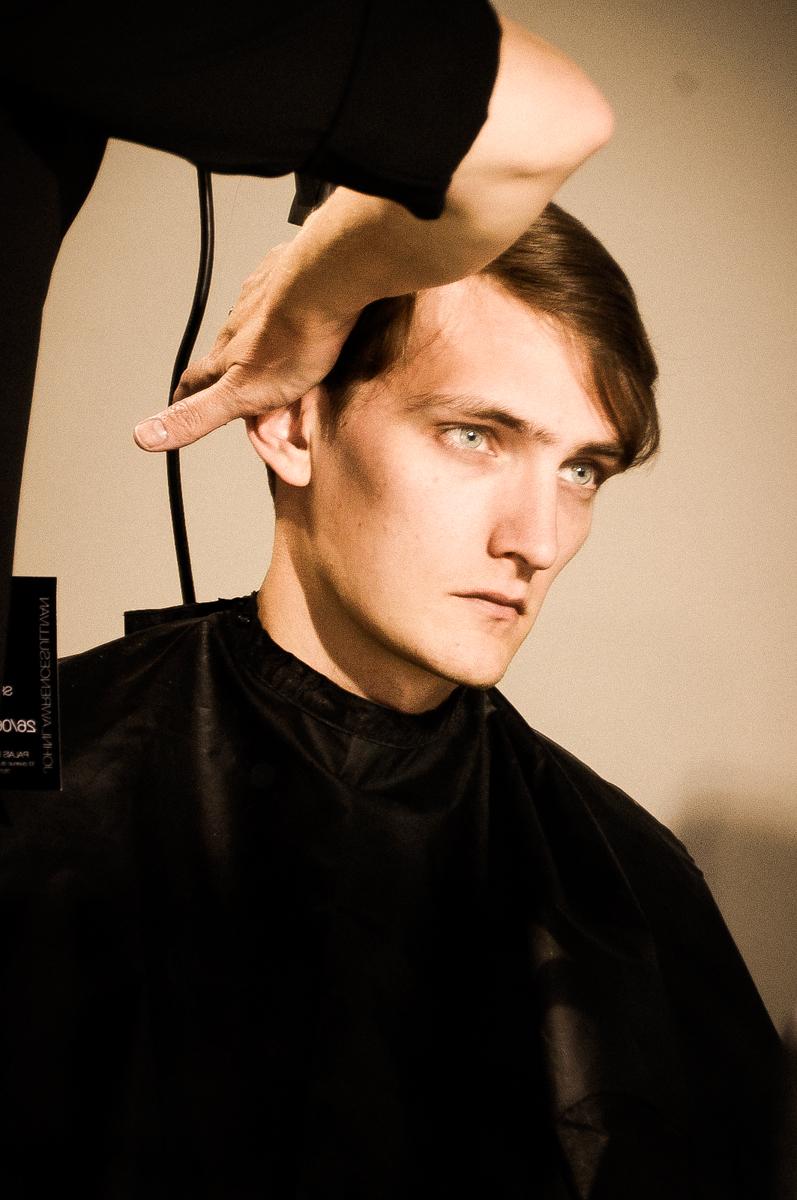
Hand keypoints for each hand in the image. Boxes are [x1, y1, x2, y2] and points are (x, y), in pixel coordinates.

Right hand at [133, 242, 357, 450]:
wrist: (325, 285)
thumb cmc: (293, 341)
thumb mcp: (242, 394)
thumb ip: (198, 415)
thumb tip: (147, 436)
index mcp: (229, 355)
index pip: (195, 379)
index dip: (185, 396)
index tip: (178, 401)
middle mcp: (240, 323)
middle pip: (225, 349)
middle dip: (225, 365)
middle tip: (229, 377)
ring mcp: (264, 295)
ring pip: (252, 319)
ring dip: (255, 334)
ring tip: (268, 346)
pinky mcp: (289, 273)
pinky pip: (281, 288)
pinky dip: (285, 301)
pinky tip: (298, 306)